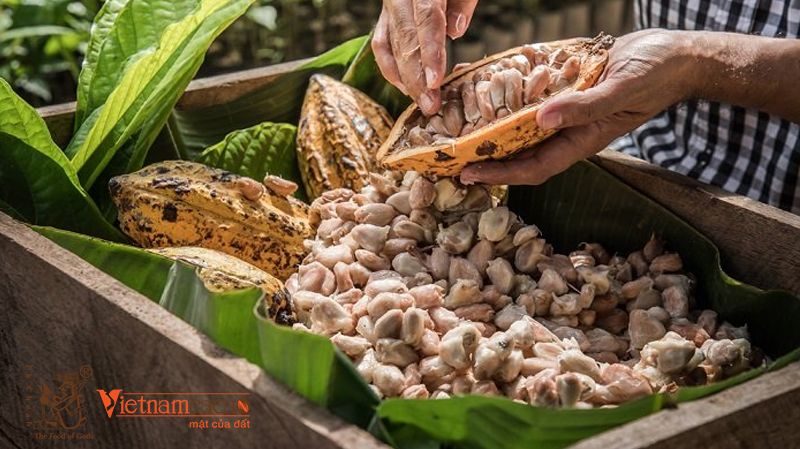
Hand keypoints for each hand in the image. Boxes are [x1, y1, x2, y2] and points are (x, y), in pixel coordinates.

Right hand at [372, 0, 477, 114]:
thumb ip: (462, 2)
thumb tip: (455, 33)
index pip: (426, 20)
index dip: (430, 53)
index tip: (435, 82)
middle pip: (405, 40)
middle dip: (417, 78)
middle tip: (430, 106)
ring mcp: (388, 7)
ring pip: (389, 46)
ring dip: (404, 79)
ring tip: (421, 103)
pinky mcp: (385, 17)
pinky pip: (381, 45)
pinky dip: (391, 69)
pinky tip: (405, 87)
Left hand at [460, 29, 697, 184]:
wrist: (674, 55)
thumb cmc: (655, 76)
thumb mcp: (621, 91)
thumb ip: (584, 107)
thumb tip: (542, 119)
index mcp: (581, 140)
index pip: (533, 167)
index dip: (500, 175)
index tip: (468, 174)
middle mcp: (568, 129)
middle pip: (520, 151)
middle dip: (486, 157)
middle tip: (449, 155)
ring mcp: (565, 109)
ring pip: (522, 125)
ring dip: (492, 127)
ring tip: (458, 125)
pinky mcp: (566, 88)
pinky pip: (532, 96)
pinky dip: (510, 94)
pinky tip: (486, 88)